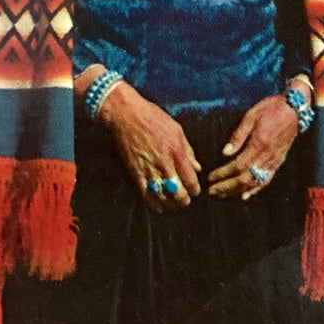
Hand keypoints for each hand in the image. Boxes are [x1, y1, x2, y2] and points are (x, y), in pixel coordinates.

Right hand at [90, 77, 201, 212]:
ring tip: (174, 205)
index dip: (195, 190)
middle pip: (179, 194)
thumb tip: (197, 168)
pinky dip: (154, 204)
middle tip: (186, 200)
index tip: (195, 191)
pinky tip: (160, 208)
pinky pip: (147, 195)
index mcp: (177, 153)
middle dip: (184, 200)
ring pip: (163, 198)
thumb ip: (188, 151)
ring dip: (171, 205)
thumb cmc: (153, 118)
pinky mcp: (135, 173)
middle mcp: (165, 165)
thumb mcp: (177, 130)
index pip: (191, 181)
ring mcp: (149, 170)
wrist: (127, 115)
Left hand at [207, 94, 299, 200]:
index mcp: (259, 144)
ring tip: (223, 195)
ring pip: (254, 182)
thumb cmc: (272, 109)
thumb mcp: (251, 116)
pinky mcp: (278, 162)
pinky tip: (245, 196)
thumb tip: (225, 153)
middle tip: (211, 191)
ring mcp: (274, 161)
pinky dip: (255, 190)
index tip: (210, 177)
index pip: (237, 165)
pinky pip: (266, 180)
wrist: (295, 110)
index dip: (223, 174)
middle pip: (244, 178)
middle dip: (226, 187)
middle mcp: (267, 156)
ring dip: (237, 191)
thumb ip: (238, 135)